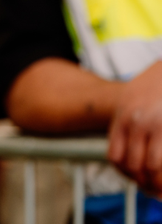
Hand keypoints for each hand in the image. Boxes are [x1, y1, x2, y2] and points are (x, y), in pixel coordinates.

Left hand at [108, 61, 161, 192]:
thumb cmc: (155, 84)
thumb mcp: (132, 99)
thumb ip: (127, 120)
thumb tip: (125, 149)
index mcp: (122, 117)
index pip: (116, 157)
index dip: (126, 174)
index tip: (137, 179)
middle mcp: (134, 122)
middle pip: (131, 166)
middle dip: (143, 182)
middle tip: (153, 189)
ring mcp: (152, 125)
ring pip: (148, 167)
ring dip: (156, 182)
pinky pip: (159, 161)